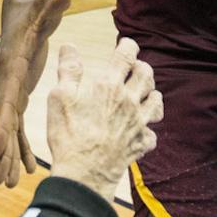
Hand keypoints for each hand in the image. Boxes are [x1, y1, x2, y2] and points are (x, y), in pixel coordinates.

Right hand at [0, 0, 70, 186]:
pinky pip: (19, 126)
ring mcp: (11, 93)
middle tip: (0, 180)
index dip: (1, 127)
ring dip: (9, 157)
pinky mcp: (19, 96)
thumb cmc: (31, 11)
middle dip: (2, 153)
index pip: (5, 103)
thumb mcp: (42, 8)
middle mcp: (6, 86)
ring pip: (9, 131)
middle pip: (3, 124)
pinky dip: (21, 147)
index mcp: (10, 71)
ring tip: (6, 184)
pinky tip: (26, 168)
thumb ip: (52, 4)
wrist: (19, 12)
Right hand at [45, 39, 161, 200]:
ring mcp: (138, 123)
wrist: (84, 173)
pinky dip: (148, 131)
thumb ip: (68, 70)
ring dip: (152, 95)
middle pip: (147, 76)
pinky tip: (141, 131)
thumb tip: (69, 46)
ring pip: (156, 102)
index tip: (127, 44)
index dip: (128, 46)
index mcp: (109, 86)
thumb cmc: (69, 134)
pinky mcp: (140, 144)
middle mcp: (129, 101)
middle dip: (143, 68)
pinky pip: (152, 134)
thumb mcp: (60, 97)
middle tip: (136, 68)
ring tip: (145, 94)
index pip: (126, 56)